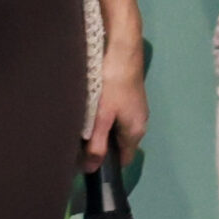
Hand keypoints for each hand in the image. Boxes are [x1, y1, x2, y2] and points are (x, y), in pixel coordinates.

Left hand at [85, 42, 150, 173]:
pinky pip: (117, 115)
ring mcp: (137, 108)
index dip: (106, 164)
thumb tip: (91, 169)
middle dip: (101, 145)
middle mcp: (140, 122)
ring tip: (82, 122)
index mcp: (136, 132)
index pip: (123, 160)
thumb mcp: (102, 117)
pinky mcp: (130, 96)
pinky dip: (105, 115)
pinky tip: (92, 107)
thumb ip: (96, 144)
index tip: (86, 161)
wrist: (122, 49)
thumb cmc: (112, 84)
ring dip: (101, 128)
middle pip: (119, 144)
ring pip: (117, 128)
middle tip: (78, 140)